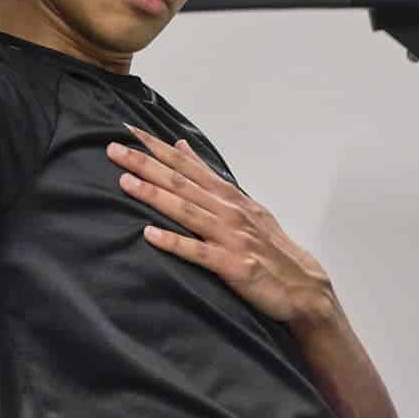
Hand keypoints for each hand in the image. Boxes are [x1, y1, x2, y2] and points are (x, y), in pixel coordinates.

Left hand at [110, 124, 335, 325]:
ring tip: (125, 183)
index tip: (128, 131)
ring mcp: (232, 237)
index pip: (186, 164)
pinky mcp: (234, 266)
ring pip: (187, 211)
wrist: (305, 287)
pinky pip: (199, 252)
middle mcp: (228, 211)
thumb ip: (208, 175)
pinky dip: (174, 242)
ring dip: (155, 196)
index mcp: (227, 195)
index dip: (156, 147)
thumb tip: (181, 145)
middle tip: (113, 149)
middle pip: (181, 183)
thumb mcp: (241, 203)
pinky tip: (150, 235)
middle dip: (145, 164)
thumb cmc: (268, 244)